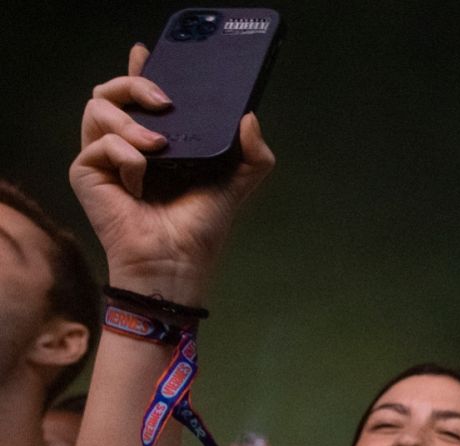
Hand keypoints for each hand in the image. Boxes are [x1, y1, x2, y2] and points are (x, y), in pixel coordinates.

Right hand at [68, 45, 274, 303]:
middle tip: (165, 101)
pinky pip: (98, 144)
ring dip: (130, 120)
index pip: (139, 95)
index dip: (140, 70)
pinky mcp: (87, 173)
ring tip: (158, 145)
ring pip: (97, 108)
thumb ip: (253, 152)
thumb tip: (250, 117)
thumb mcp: (237, 182)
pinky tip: (141, 176)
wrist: (179, 259)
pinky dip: (125, 153)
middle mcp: (126, 143)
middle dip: (135, 83)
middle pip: (110, 90)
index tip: (148, 52)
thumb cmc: (201, 225)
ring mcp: (103, 157)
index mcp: (155, 139)